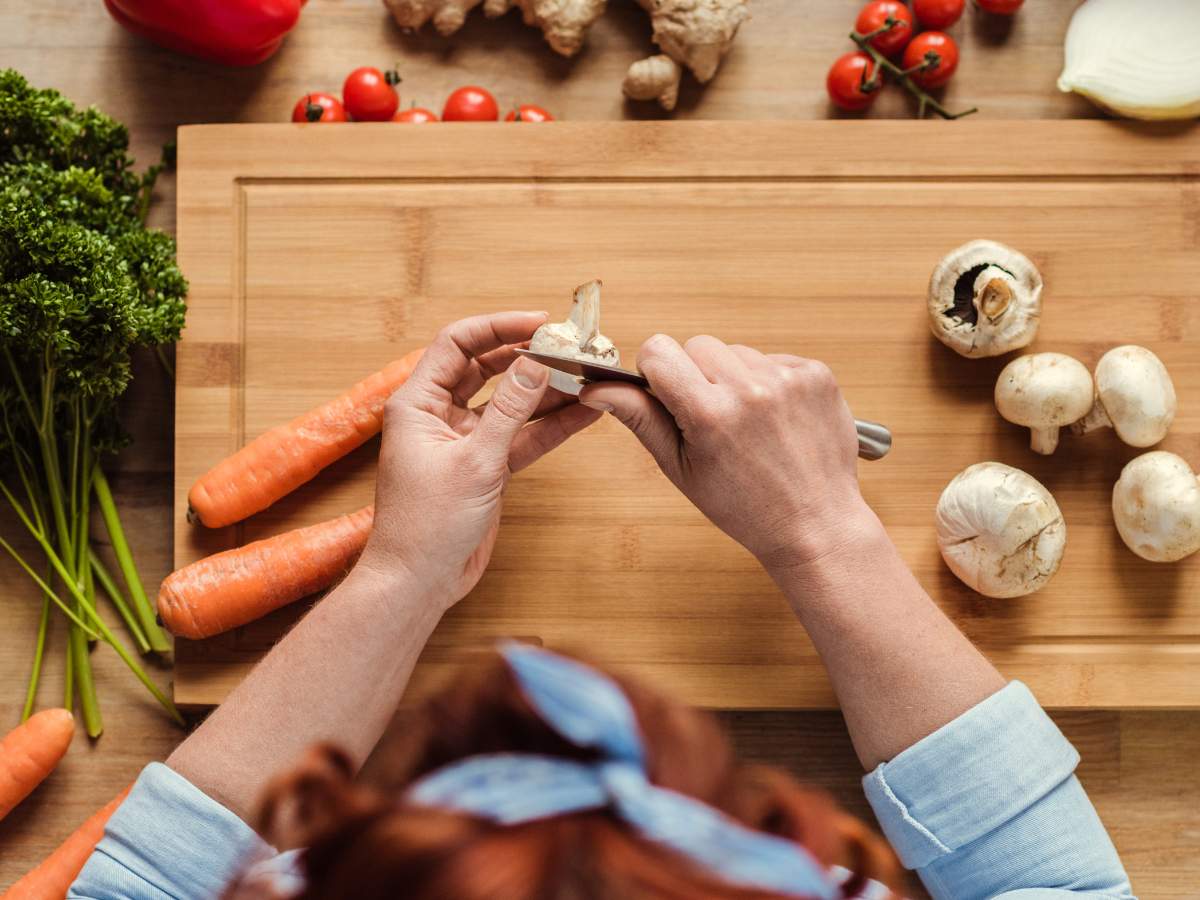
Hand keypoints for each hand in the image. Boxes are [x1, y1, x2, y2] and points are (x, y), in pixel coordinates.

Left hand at [358, 312, 600, 609]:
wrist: (418, 582)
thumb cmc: (426, 526)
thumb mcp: (475, 461)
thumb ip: (509, 410)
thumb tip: (535, 364)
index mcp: (417, 403)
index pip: (458, 344)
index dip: (498, 327)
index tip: (539, 322)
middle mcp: (438, 415)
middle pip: (487, 368)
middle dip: (528, 356)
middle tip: (569, 347)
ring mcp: (464, 440)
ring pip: (510, 402)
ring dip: (547, 391)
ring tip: (586, 375)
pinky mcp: (485, 466)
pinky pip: (521, 436)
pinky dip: (550, 426)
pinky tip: (584, 414)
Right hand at [579, 335, 869, 571]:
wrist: (814, 524)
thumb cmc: (743, 505)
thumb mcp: (680, 468)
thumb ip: (640, 419)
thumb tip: (596, 387)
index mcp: (709, 414)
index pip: (658, 350)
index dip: (656, 372)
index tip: (669, 397)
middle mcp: (750, 389)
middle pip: (696, 345)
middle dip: (696, 375)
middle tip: (712, 419)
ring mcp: (789, 379)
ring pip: (736, 350)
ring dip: (734, 378)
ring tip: (748, 423)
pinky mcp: (817, 375)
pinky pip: (773, 358)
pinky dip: (768, 381)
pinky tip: (775, 419)